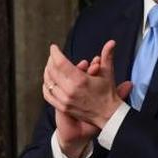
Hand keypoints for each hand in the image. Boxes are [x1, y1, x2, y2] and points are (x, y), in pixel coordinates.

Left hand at [43, 41, 128, 156]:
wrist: (107, 114)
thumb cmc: (107, 93)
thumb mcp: (107, 73)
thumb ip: (107, 56)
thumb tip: (111, 42)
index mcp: (80, 80)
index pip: (61, 63)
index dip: (55, 53)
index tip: (53, 47)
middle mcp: (70, 90)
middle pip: (52, 71)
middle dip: (51, 61)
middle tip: (53, 56)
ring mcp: (65, 100)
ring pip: (48, 83)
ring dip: (47, 72)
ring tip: (50, 66)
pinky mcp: (62, 107)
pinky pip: (48, 95)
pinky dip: (46, 86)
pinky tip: (48, 80)